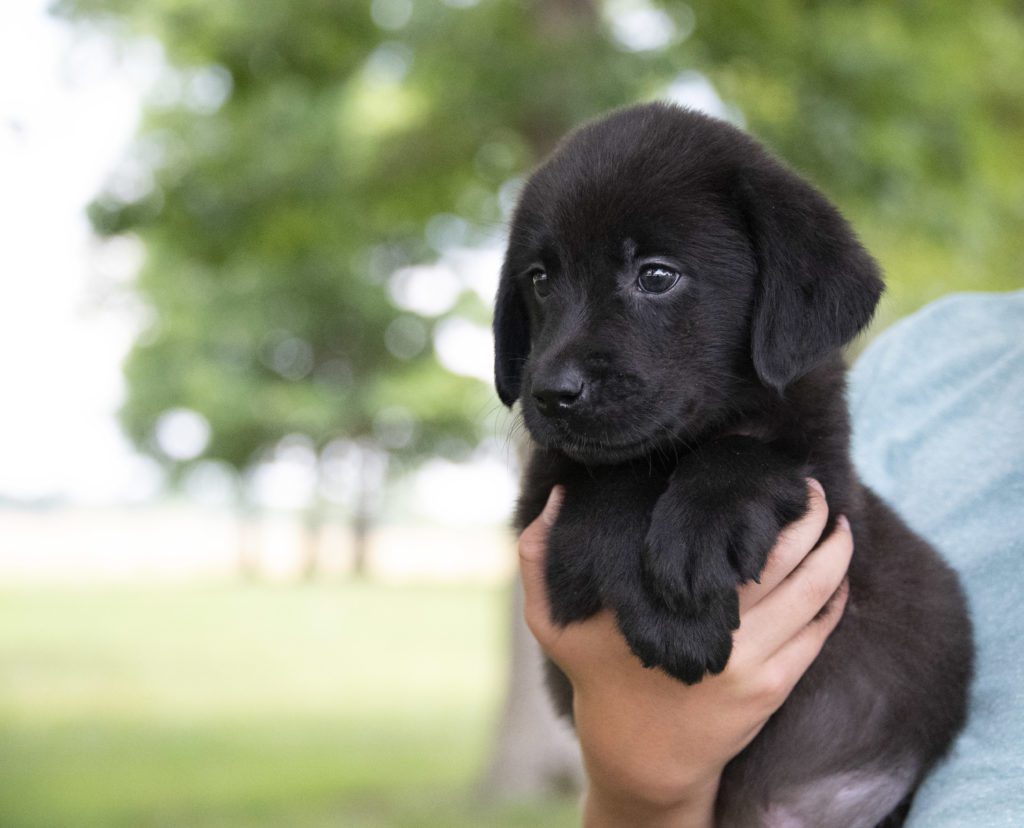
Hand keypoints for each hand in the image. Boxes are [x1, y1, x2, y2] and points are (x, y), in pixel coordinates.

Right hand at [518, 480, 851, 827]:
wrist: (639, 758)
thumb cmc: (596, 677)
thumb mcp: (551, 620)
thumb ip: (539, 555)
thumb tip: (559, 493)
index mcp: (670, 604)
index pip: (723, 538)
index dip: (750, 498)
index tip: (756, 468)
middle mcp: (720, 630)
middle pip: (784, 556)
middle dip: (807, 513)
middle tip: (808, 483)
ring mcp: (753, 660)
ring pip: (814, 590)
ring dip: (833, 549)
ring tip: (835, 517)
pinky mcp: (774, 686)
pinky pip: (819, 631)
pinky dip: (836, 596)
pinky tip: (839, 572)